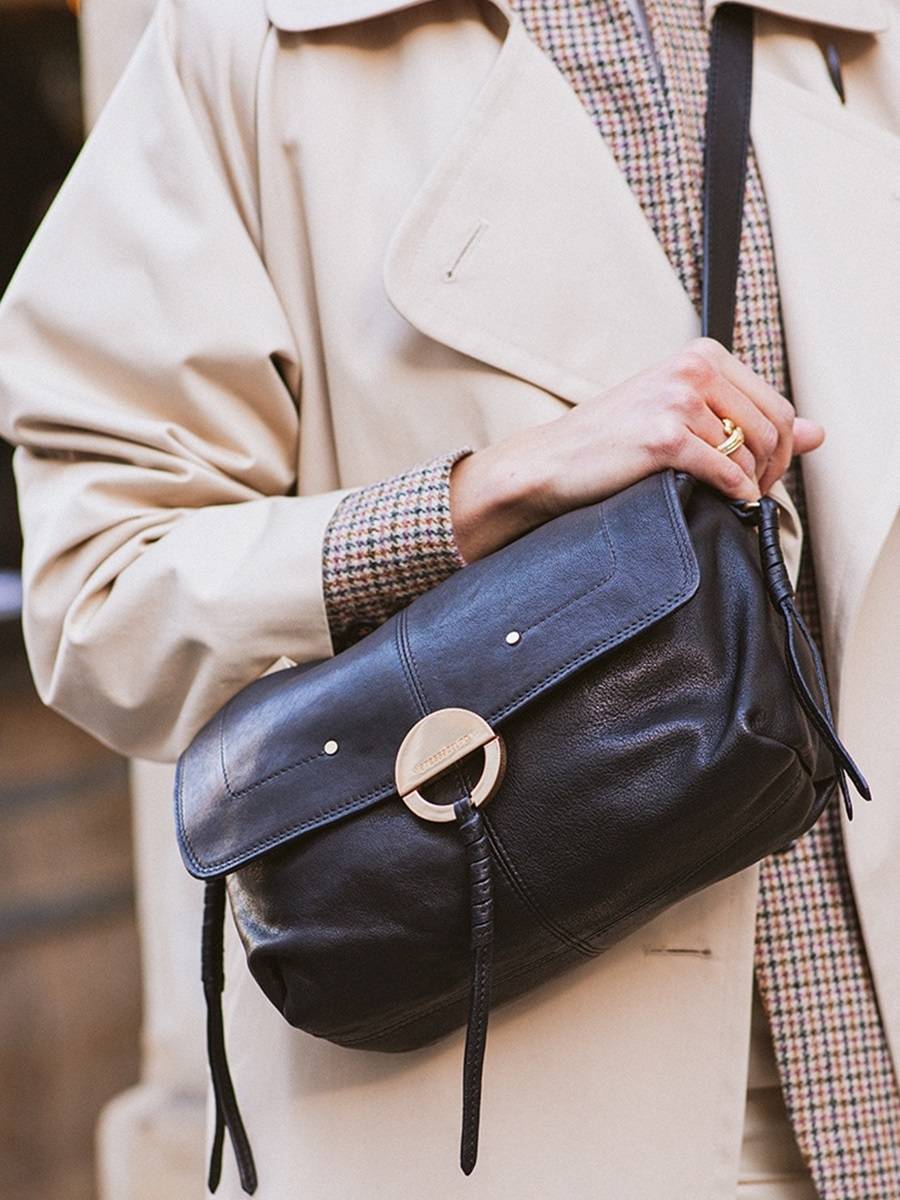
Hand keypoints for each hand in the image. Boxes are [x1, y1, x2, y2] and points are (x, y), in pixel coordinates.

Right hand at [450, 338, 824, 561]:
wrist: (552, 462)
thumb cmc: (613, 442)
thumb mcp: (685, 417)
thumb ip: (749, 420)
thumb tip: (817, 433)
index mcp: (701, 355)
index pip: (777, 404)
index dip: (781, 449)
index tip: (760, 475)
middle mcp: (693, 369)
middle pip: (774, 427)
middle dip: (772, 470)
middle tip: (751, 495)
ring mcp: (677, 400)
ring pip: (751, 453)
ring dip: (748, 485)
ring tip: (729, 499)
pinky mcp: (663, 436)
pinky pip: (726, 471)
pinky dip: (732, 493)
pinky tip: (722, 501)